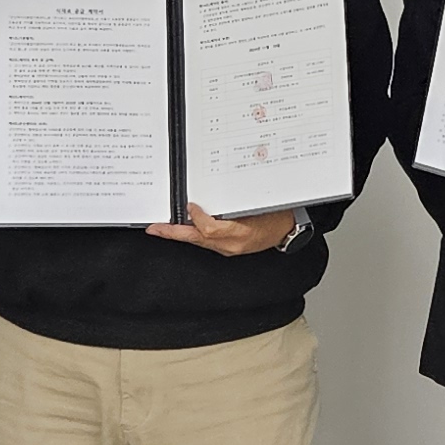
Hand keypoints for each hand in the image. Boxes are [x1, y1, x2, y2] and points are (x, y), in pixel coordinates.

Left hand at [147, 203, 296, 256]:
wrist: (288, 230)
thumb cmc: (277, 215)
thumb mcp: (258, 204)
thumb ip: (234, 201)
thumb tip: (211, 195)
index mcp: (240, 233)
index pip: (211, 229)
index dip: (197, 218)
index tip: (190, 205)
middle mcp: (232, 244)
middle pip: (197, 239)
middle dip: (174, 233)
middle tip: (155, 229)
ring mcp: (229, 249)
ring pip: (199, 242)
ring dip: (181, 234)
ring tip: (163, 228)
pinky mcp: (228, 249)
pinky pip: (207, 242)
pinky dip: (195, 235)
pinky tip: (185, 229)